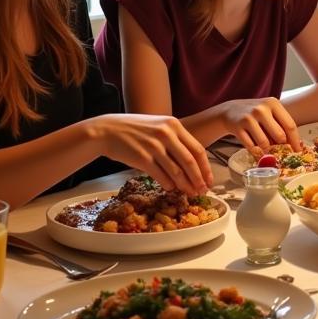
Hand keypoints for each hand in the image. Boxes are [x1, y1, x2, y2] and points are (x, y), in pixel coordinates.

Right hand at [92, 113, 213, 194]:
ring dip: (185, 185)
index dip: (206, 168)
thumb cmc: (135, 129)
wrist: (108, 130)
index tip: (209, 179)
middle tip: (202, 191)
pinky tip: (171, 189)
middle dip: (199, 179)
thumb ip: (175, 140)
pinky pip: (161, 176)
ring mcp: (154, 146)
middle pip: (190, 162)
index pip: (197, 149)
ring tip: (189, 193)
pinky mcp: (142, 158)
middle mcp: (166, 134)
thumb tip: (191, 163)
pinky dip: (168, 185)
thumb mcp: (159, 126)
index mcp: (174, 125)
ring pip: (177, 171)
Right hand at [214, 97, 300, 151]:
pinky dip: (255, 150)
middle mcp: (262, 109)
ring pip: (265, 143)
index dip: (295, 140)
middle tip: (280, 151)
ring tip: (265, 148)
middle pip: (280, 136)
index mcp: (273, 103)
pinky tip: (255, 147)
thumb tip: (295, 145)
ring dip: (267, 150)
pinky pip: (251, 146)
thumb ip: (281, 125)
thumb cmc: (255, 114)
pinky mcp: (238, 127)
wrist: (230, 110)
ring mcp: (249, 118)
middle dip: (281, 146)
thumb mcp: (269, 112)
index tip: (298, 151)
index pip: (290, 125)